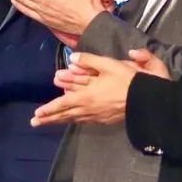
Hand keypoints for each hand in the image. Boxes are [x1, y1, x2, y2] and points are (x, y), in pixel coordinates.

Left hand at [32, 50, 171, 126]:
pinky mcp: (105, 120)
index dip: (49, 109)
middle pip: (65, 115)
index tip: (36, 115)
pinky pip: (85, 121)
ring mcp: (97, 116)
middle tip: (34, 123)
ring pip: (74, 119)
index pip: (62, 104)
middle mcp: (89, 109)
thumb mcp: (108, 64)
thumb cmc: (127, 80)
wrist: (146, 99)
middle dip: (49, 118)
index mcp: (87, 96)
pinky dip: (74, 120)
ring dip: (60, 121)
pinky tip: (73, 120)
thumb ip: (89, 60)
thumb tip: (72, 58)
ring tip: (48, 122)